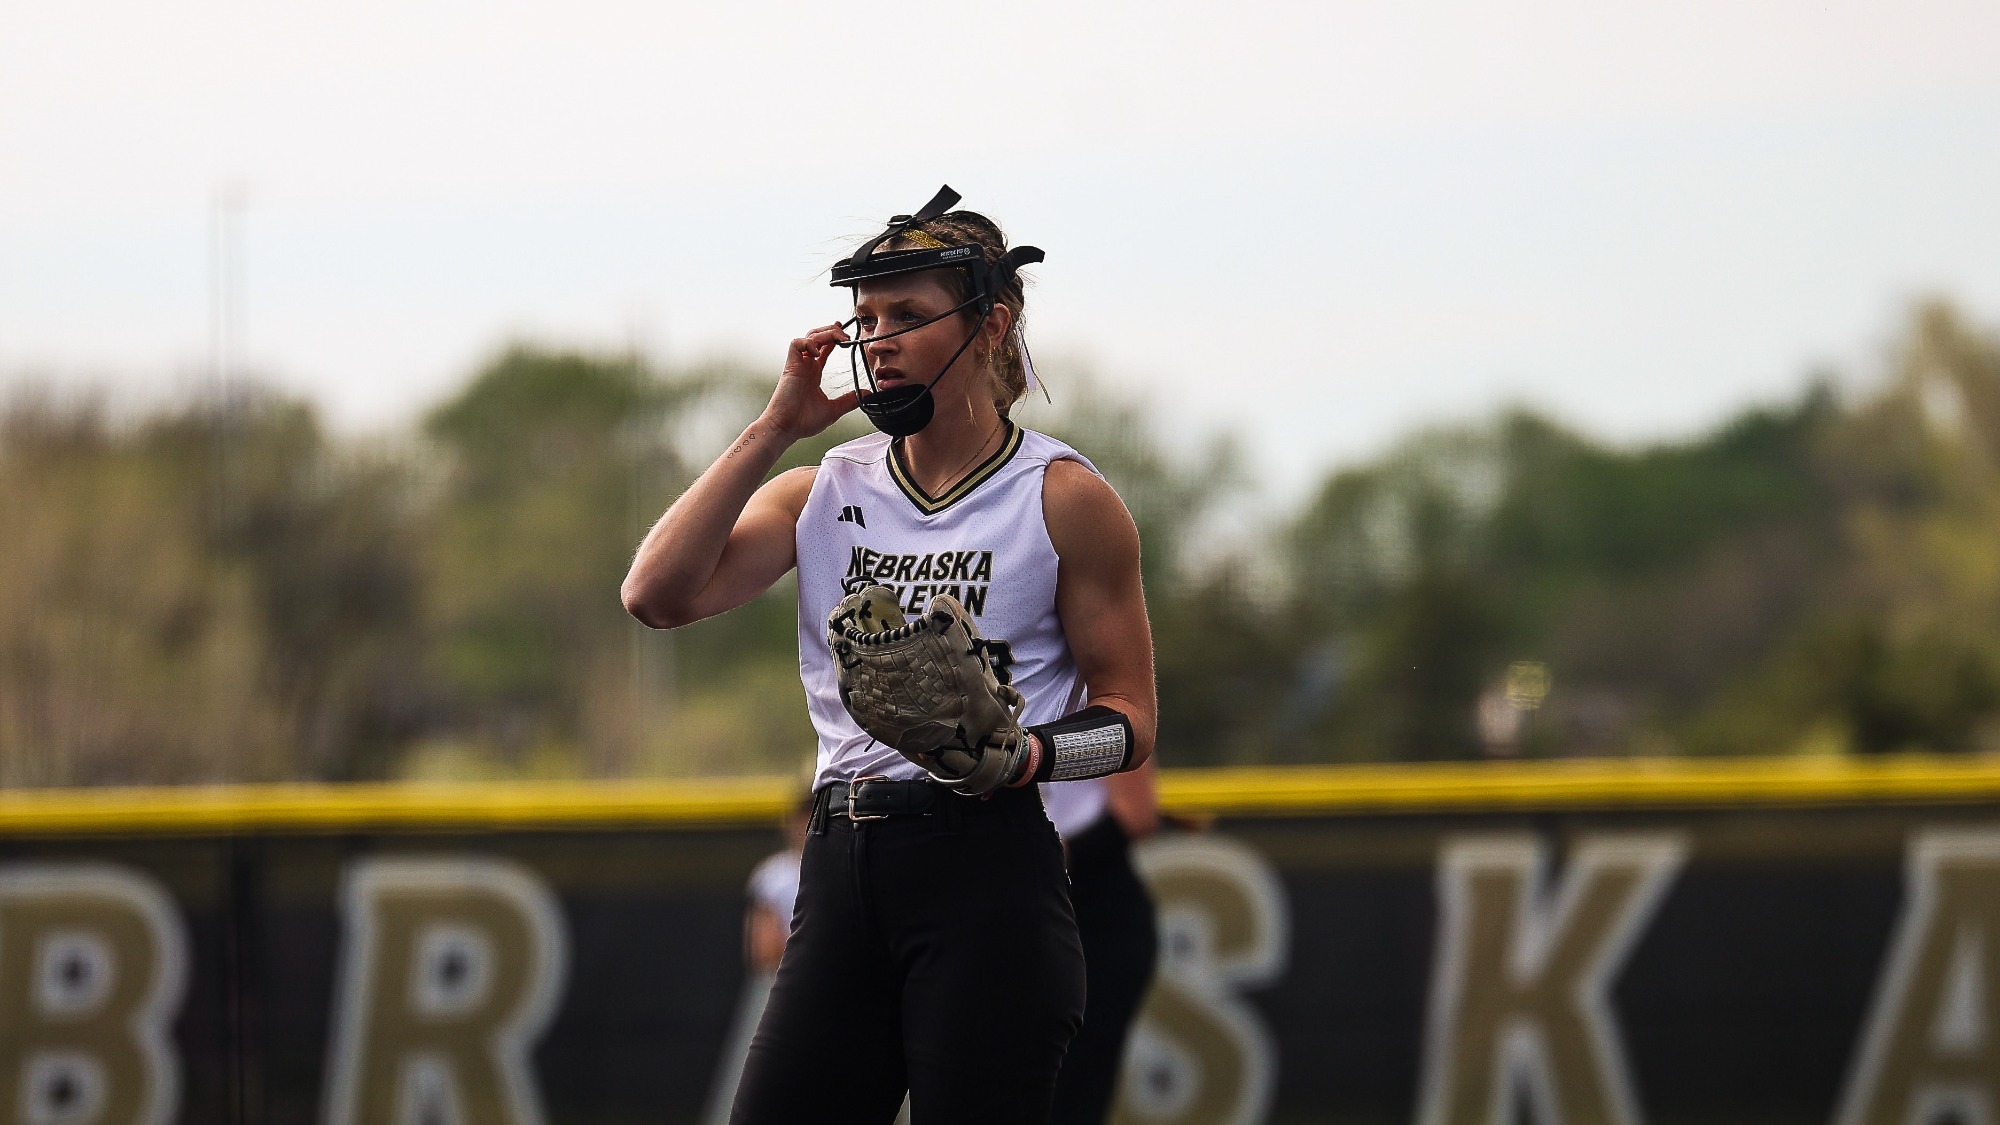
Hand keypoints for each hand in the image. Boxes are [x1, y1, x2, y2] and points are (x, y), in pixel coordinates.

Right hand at [761, 323, 859, 439]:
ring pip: (809, 336)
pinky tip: (818, 352)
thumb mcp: (833, 410)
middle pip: (817, 336)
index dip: (834, 338)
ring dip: (824, 333)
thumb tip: (866, 395)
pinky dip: (808, 343)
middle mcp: (805, 366)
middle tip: (846, 334)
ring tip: (838, 339)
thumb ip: (848, 401)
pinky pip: (796, 344)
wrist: (786, 429)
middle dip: (831, 331)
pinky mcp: (790, 366)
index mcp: (813, 373)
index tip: (846, 333)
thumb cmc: (803, 422)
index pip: (824, 348)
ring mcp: (798, 365)